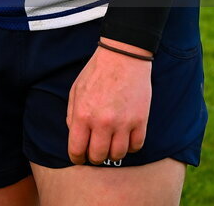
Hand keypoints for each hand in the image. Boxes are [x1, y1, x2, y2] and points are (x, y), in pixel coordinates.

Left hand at [66, 42, 151, 165]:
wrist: (123, 56)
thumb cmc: (97, 71)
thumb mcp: (76, 89)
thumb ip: (72, 115)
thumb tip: (75, 136)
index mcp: (83, 114)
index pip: (76, 150)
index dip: (77, 157)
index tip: (80, 156)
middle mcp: (102, 122)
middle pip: (98, 156)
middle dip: (94, 156)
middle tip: (96, 150)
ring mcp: (123, 123)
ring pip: (118, 155)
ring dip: (113, 151)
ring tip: (111, 142)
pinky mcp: (141, 121)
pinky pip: (136, 147)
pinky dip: (130, 146)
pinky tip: (125, 137)